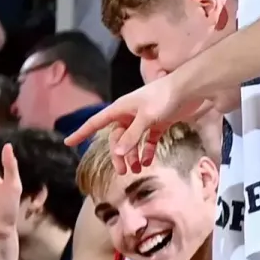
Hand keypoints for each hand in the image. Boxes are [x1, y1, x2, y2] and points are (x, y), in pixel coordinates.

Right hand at [63, 74, 206, 172]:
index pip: (96, 122)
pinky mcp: (159, 123)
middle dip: (118, 155)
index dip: (82, 132)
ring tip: (137, 170)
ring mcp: (144, 119)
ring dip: (132, 156)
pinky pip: (148, 140)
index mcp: (121, 108)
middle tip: (123, 171)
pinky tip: (148, 162)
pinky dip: (147, 151)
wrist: (190, 88)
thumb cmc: (165, 97)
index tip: (68, 142)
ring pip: (132, 141)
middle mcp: (130, 114)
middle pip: (117, 138)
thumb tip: (117, 154)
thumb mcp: (147, 117)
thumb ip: (132, 136)